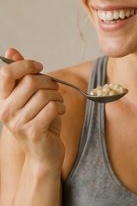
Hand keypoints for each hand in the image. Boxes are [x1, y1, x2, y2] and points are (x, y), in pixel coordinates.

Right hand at [0, 48, 65, 166]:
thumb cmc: (39, 123)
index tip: (39, 67)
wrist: (43, 155)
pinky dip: (61, 107)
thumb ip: (21, 77)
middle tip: (55, 90)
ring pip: (44, 94)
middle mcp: (5, 111)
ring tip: (58, 103)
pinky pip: (52, 108)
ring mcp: (18, 123)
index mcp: (2, 100)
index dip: (25, 65)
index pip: (6, 73)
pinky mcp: (33, 131)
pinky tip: (60, 112)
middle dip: (49, 82)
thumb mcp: (29, 99)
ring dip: (58, 96)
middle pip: (30, 81)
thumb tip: (11, 50)